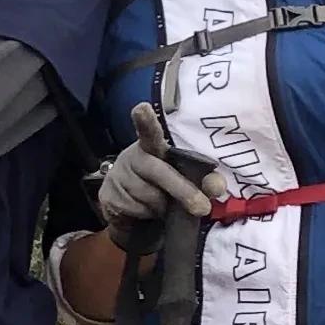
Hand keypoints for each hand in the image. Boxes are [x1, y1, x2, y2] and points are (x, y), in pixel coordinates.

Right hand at [97, 101, 214, 247]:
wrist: (129, 208)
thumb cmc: (161, 186)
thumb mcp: (184, 180)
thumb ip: (203, 180)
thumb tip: (217, 186)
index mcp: (153, 146)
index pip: (149, 132)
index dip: (146, 121)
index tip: (141, 109)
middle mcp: (132, 157)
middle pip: (159, 172)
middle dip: (183, 190)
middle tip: (202, 208)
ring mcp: (118, 177)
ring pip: (150, 197)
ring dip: (162, 207)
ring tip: (162, 205)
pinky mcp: (107, 196)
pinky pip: (136, 210)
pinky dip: (146, 215)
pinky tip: (144, 210)